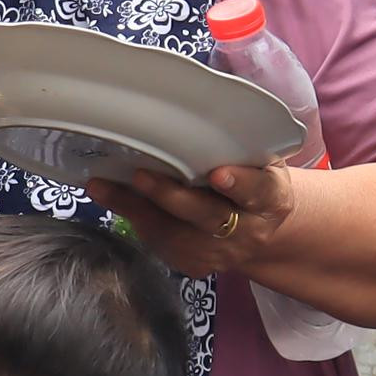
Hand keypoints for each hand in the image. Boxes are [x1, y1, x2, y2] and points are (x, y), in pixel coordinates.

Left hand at [89, 158, 298, 281]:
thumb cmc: (252, 179)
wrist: (259, 229)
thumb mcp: (259, 160)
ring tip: (103, 187)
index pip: (258, 190)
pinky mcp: (197, 265)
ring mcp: (222, 253)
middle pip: (208, 216)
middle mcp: (249, 231)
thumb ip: (237, 146)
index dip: (239, 184)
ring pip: (176, 236)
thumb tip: (193, 109)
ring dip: (137, 210)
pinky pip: (163, 245)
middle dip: (171, 197)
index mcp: (271, 198)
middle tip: (141, 176)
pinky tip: (112, 199)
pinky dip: (136, 221)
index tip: (218, 175)